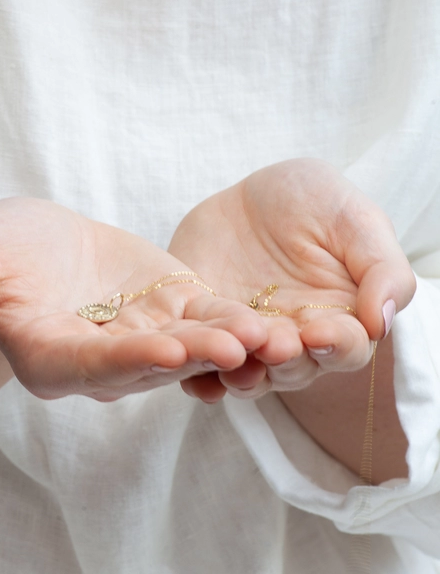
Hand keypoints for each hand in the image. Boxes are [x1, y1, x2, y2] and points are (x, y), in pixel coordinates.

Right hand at [0, 198, 267, 400]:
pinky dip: (234, 320)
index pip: (87, 365)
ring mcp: (141, 341)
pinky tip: (271, 318)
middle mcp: (101, 363)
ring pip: (187, 347)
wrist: (30, 249)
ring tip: (267, 335)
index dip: (124, 360)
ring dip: (226, 344)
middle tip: (233, 349)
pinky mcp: (171, 313)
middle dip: (191, 357)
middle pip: (149, 365)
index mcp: (49, 359)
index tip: (161, 351)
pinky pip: (205, 319)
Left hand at [169, 159, 415, 399]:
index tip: (320, 333)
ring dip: (243, 374)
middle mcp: (295, 342)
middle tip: (275, 346)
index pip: (345, 349)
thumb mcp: (354, 219)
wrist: (246, 195)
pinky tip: (191, 378)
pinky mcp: (206, 338)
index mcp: (339, 320)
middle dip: (285, 361)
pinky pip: (201, 366)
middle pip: (295, 370)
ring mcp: (249, 344)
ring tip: (233, 359)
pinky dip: (197, 378)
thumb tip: (382, 321)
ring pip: (249, 375)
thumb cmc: (312, 202)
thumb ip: (380, 268)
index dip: (336, 345)